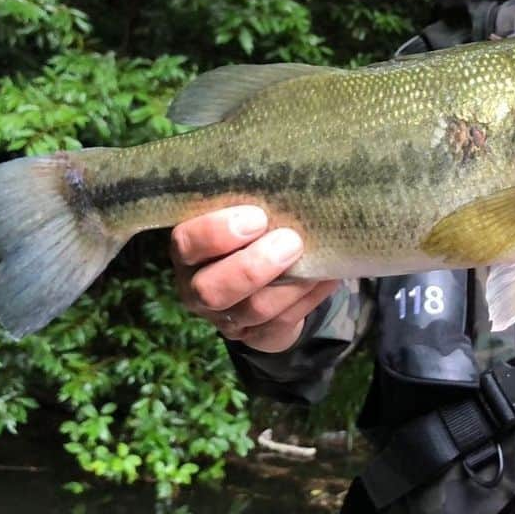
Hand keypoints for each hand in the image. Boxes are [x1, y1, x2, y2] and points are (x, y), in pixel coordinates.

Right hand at [170, 205, 339, 351]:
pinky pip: (282, 325)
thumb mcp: (246, 209)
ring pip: (254, 309)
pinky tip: (327, 277)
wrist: (271, 273)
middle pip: (212, 290)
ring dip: (291, 283)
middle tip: (290, 241)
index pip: (187, 243)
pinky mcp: (256, 336)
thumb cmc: (258, 228)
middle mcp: (198, 288)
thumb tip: (291, 177)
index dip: (218, 233)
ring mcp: (226, 317)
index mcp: (190, 250)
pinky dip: (309, 298)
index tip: (258, 217)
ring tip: (317, 260)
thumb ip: (257, 198)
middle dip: (253, 266)